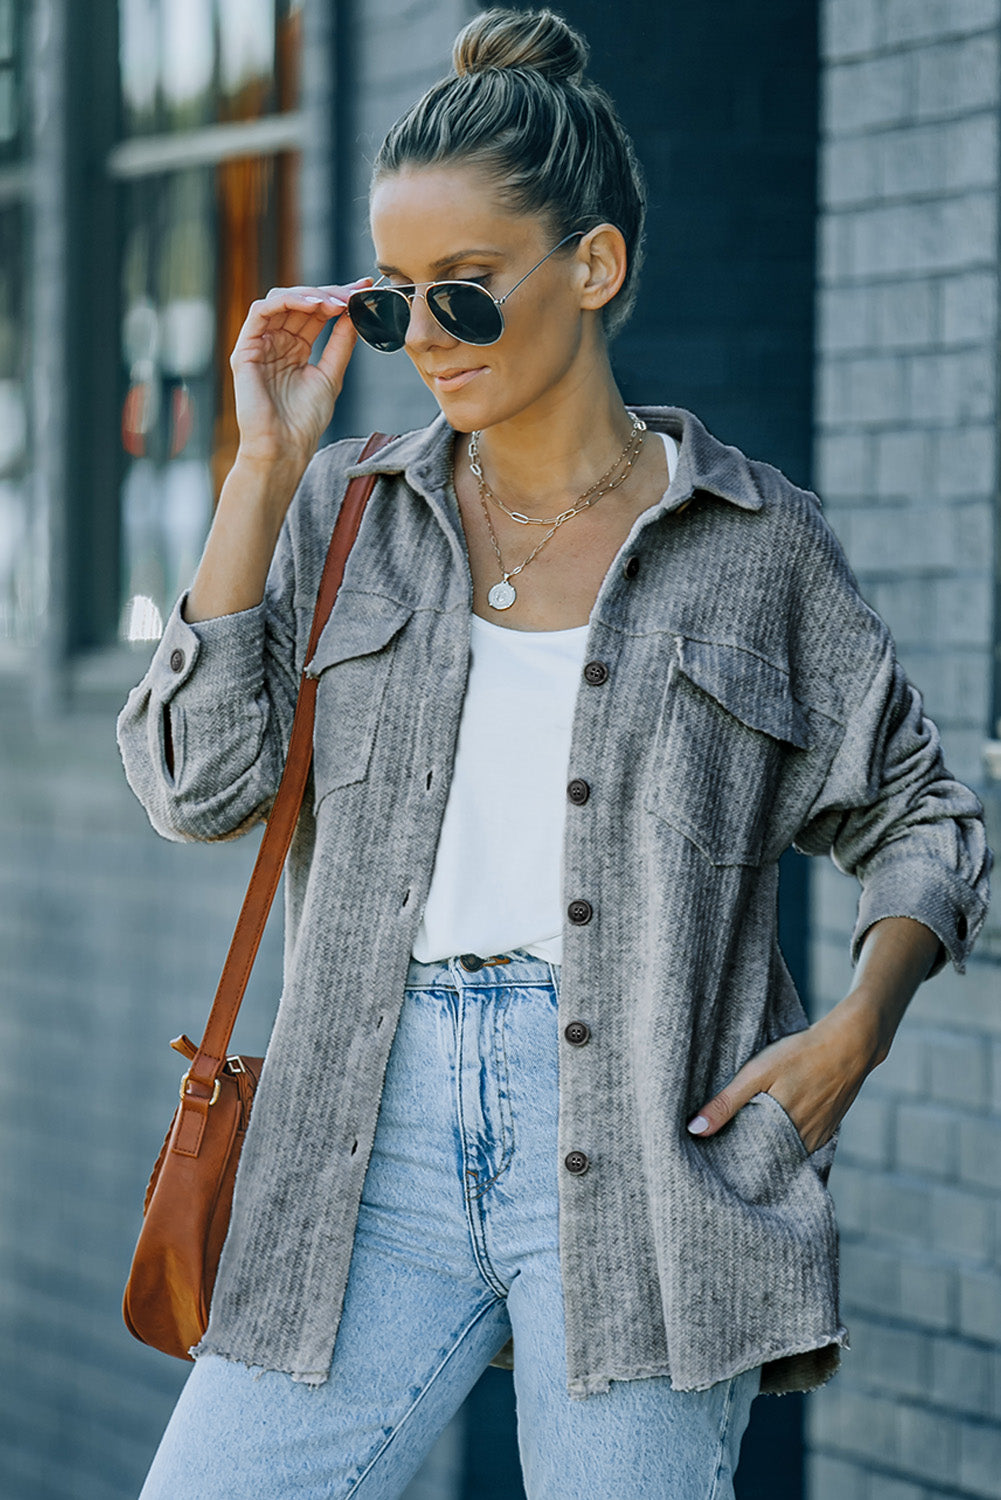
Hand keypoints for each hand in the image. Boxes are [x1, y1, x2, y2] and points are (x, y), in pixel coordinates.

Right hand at [230, 279, 371, 470]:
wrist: (284, 448)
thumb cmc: (305, 421)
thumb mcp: (331, 374)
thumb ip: (341, 343)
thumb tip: (356, 313)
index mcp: (295, 348)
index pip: (316, 312)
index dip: (339, 297)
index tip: (364, 288)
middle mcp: (276, 342)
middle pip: (300, 302)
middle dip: (329, 293)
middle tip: (354, 293)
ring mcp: (260, 344)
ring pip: (281, 300)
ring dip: (310, 295)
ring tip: (336, 302)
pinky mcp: (245, 349)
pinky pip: (261, 311)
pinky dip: (287, 301)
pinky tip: (313, 305)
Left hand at [686, 1003, 880, 1154]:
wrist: (850, 1044)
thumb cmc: (800, 1054)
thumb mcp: (757, 1073)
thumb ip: (727, 1102)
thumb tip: (696, 1130)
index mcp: (780, 1133)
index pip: (747, 1160)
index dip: (729, 1157)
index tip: (710, 1154)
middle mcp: (802, 1143)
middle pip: (766, 1157)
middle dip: (746, 1153)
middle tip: (723, 1145)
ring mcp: (818, 1138)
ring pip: (784, 1150)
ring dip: (767, 1145)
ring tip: (746, 1132)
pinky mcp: (828, 1130)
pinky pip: (801, 1143)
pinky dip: (786, 1137)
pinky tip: (775, 1123)